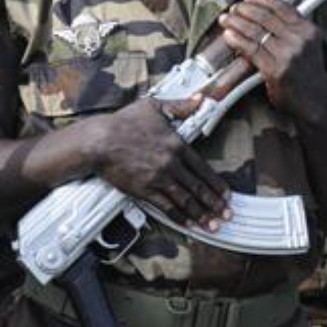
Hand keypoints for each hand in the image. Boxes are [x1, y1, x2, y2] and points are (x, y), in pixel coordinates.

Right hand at [90, 98, 229, 230]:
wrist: (99, 140)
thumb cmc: (123, 122)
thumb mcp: (153, 107)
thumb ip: (180, 106)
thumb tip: (199, 99)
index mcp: (176, 144)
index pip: (203, 168)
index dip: (217, 184)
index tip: (226, 195)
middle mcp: (171, 163)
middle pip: (198, 188)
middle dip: (215, 204)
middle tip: (227, 216)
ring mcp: (158, 178)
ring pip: (186, 200)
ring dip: (201, 215)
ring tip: (213, 226)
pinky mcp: (144, 190)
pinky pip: (166, 207)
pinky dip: (180, 217)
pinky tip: (188, 224)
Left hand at [220, 0, 326, 122]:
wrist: (315, 103)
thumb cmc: (306, 74)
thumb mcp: (306, 46)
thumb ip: (290, 30)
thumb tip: (262, 13)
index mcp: (308, 30)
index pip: (282, 7)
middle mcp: (300, 40)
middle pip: (265, 17)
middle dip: (244, 10)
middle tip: (233, 9)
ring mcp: (287, 55)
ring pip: (255, 31)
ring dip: (235, 22)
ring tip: (225, 19)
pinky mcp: (275, 70)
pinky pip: (250, 50)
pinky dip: (236, 40)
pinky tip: (228, 36)